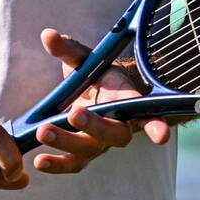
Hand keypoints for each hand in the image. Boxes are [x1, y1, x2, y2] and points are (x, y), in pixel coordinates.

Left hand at [34, 29, 171, 174]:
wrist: (94, 93)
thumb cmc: (95, 73)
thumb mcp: (83, 58)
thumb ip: (68, 49)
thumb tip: (47, 35)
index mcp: (126, 98)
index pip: (146, 112)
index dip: (155, 125)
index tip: (161, 136)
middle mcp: (118, 125)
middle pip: (114, 133)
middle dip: (95, 126)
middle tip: (73, 113)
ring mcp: (101, 142)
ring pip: (90, 150)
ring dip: (67, 143)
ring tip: (43, 132)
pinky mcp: (83, 154)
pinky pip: (73, 163)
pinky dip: (57, 165)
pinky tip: (39, 161)